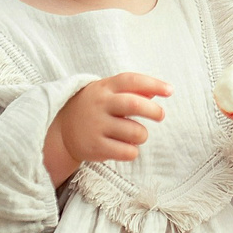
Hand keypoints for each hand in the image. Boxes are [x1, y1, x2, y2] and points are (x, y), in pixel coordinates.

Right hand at [45, 73, 170, 182]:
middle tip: (160, 115)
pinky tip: (125, 147)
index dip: (154, 83)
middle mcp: (100, 105)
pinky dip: (133, 150)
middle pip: (134, 104)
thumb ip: (133, 90)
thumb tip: (159, 89)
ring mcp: (97, 126)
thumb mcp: (108, 92)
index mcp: (105, 88)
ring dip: (142, 135)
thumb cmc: (94, 108)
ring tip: (135, 134)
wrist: (62, 130)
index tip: (170, 90)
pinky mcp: (95, 147)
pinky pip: (128, 152)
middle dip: (154, 110)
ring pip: (136, 132)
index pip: (131, 80)